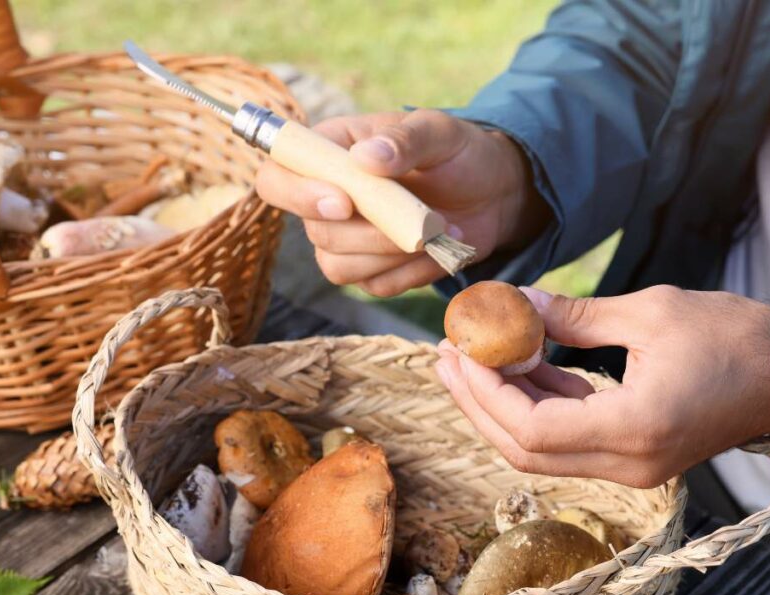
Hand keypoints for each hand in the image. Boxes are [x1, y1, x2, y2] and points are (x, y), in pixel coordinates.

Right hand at [255, 109, 549, 296]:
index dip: (298, 196)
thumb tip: (367, 157)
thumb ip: (406, 139)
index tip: (345, 203)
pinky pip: (376, 286)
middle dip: (371, 233)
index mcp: (329, 153)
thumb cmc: (459, 152)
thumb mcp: (441, 132)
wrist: (493, 193)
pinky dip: (411, 272)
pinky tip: (439, 248)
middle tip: (425, 219)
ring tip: (438, 231)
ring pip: (340, 268)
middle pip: (316, 233)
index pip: (276, 179)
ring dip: (392, 255)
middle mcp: (326, 199)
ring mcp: (347, 240)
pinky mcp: (373, 271)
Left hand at [435, 285, 769, 487]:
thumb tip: (516, 304)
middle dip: (478, 403)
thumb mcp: (650, 312)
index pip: (531, 429)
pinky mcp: (637, 458)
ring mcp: (634, 469)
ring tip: (471, 356)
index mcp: (635, 429)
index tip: (459, 348)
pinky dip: (540, 406)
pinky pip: (570, 441)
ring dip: (502, 406)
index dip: (484, 391)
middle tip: (447, 355)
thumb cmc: (739, 337)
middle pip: (524, 450)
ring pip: (542, 451)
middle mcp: (630, 464)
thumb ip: (575, 315)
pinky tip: (522, 366)